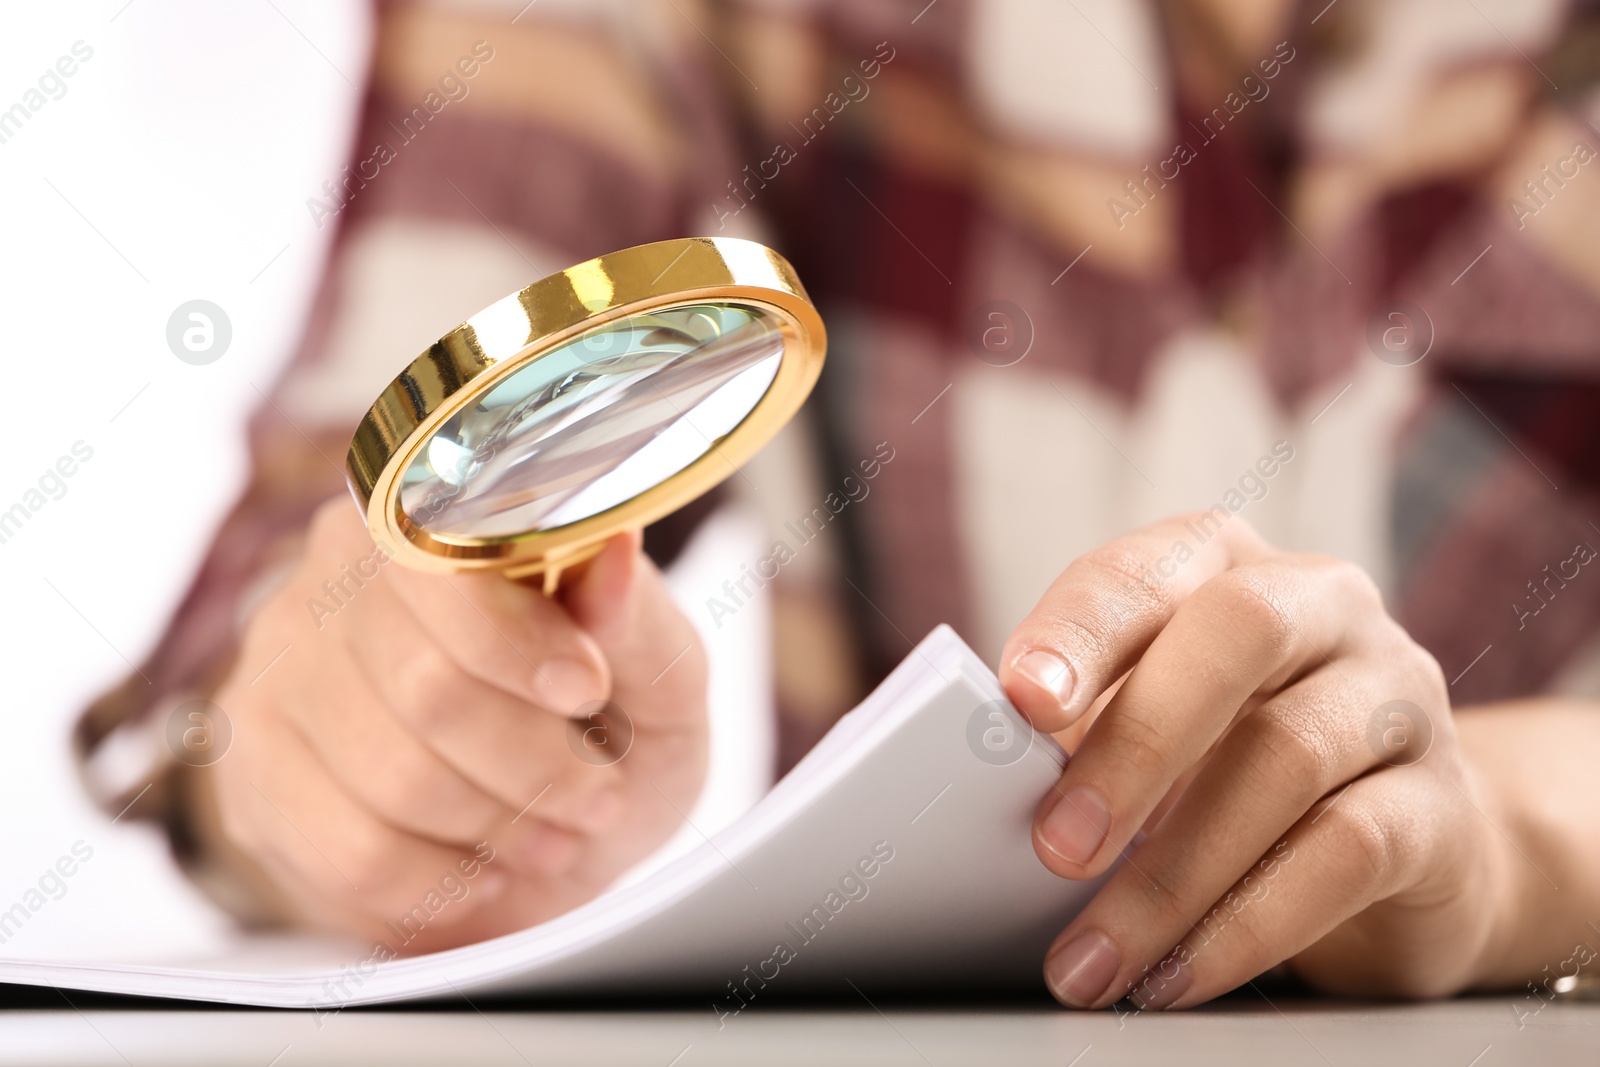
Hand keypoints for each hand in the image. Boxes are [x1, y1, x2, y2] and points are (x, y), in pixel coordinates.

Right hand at [202, 498, 706, 951]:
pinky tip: (474, 869)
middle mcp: (334, 571)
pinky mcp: (255, 769)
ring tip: (548, 836)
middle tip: (593, 795)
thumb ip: (637, 618)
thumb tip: (613, 546)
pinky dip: (436, 882)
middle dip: (536, 764)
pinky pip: (346, 852)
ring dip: (497, 827)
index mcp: (440, 516)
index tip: (587, 691)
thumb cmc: (609, 736)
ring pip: (391, 778)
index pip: (442, 561)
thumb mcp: (658, 678)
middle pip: (426, 686)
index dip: (519, 641)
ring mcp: (277, 666)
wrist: (543, 829)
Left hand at [999, 514, 1507, 1008]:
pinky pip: (1346, 854)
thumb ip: (1085, 730)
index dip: (1083, 628)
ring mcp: (1397, 698)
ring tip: (1093, 956)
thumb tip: (987, 787)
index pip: (1148, 570)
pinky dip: (1246, 925)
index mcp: (1227, 565)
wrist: (1406, 844)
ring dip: (1171, 873)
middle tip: (1056, 846)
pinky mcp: (1440, 807)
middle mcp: (1325, 607)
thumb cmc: (1234, 764)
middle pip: (1238, 632)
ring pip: (1285, 759)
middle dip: (1136, 740)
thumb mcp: (1156, 726)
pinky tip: (1174, 974)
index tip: (1022, 699)